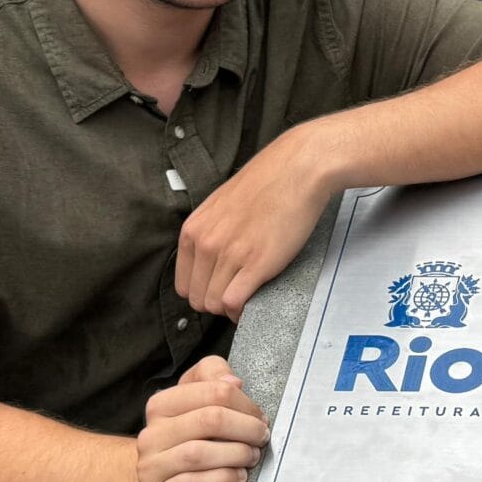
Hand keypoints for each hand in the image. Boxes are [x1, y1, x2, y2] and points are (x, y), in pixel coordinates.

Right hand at [132, 355, 270, 481]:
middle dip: (245, 428)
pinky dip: (222, 479)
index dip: (245, 403)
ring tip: (252, 457)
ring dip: (236, 454)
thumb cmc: (182, 443)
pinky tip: (238, 477)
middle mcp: (152, 434)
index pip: (212, 391)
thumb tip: (233, 381)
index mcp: (161, 405)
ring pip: (198, 453)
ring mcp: (151, 466)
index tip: (260, 417)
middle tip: (262, 437)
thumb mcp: (191, 406)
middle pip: (209, 419)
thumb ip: (211, 382)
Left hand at [174, 127, 338, 318]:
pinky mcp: (256, 264)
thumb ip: (210, 231)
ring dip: (231, 308)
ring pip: (215, 304)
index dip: (202, 292)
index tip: (219, 289)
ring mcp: (230, 255)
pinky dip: (242, 311)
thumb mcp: (220, 204)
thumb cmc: (266, 183)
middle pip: (198, 298)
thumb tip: (211, 259)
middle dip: (216, 302)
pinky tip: (254, 302)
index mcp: (193, 230)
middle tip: (236, 294)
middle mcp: (206, 244)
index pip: (183, 284)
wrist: (297, 170)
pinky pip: (235, 303)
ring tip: (248, 297)